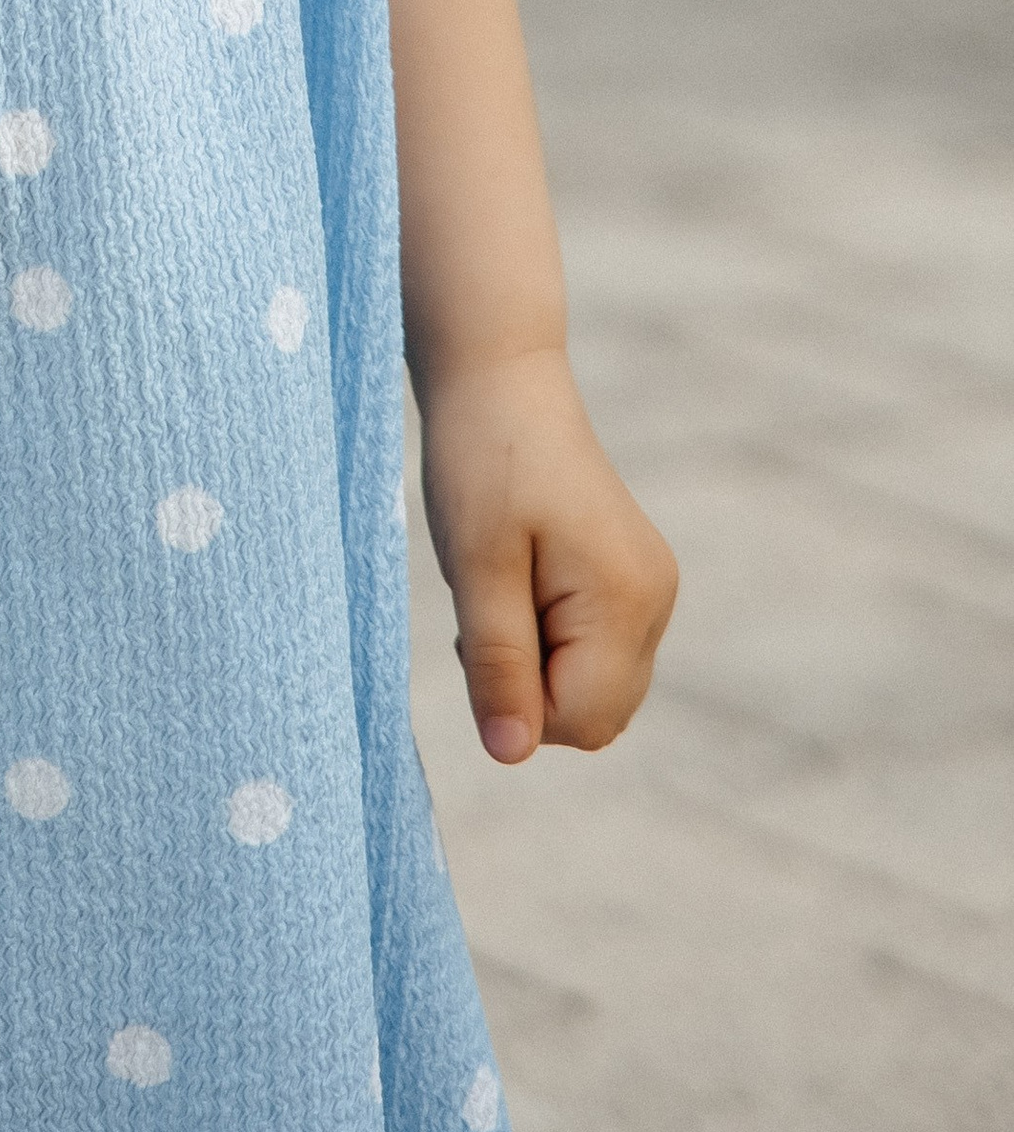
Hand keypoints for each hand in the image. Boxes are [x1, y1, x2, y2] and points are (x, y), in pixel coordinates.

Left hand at [418, 345, 677, 762]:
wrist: (500, 377)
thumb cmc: (483, 461)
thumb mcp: (477, 566)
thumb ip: (498, 663)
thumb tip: (509, 754)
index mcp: (628, 600)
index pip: (580, 721)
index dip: (517, 698)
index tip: (479, 628)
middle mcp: (655, 602)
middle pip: (594, 715)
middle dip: (530, 684)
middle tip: (488, 605)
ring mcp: (648, 589)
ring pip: (592, 687)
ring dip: (536, 660)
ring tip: (502, 584)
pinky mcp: (629, 579)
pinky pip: (591, 651)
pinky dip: (547, 637)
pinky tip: (519, 579)